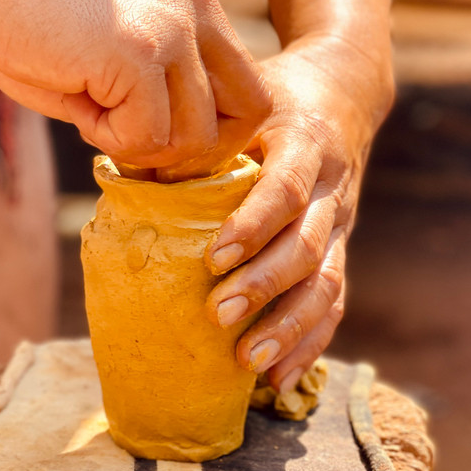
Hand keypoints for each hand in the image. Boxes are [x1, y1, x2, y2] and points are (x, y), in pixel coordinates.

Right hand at [0, 0, 268, 175]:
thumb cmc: (39, 16)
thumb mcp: (120, 54)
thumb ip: (162, 94)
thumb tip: (180, 156)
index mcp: (200, 12)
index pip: (251, 94)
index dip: (216, 134)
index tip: (165, 140)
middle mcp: (198, 16)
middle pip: (243, 118)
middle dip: (192, 150)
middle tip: (136, 142)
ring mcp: (172, 33)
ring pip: (192, 138)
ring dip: (140, 146)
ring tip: (95, 111)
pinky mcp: (138, 54)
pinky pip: (145, 137)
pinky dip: (107, 139)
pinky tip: (79, 102)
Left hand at [204, 36, 393, 391]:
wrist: (346, 91)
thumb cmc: (279, 93)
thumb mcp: (246, 97)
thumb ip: (203, 131)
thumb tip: (124, 167)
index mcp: (306, 143)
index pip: (286, 189)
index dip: (254, 225)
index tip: (214, 258)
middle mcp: (333, 188)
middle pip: (308, 246)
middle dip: (264, 286)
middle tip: (219, 317)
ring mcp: (343, 223)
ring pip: (327, 283)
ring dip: (290, 327)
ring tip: (249, 364)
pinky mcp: (342, 248)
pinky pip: (334, 301)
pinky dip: (310, 343)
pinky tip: (281, 380)